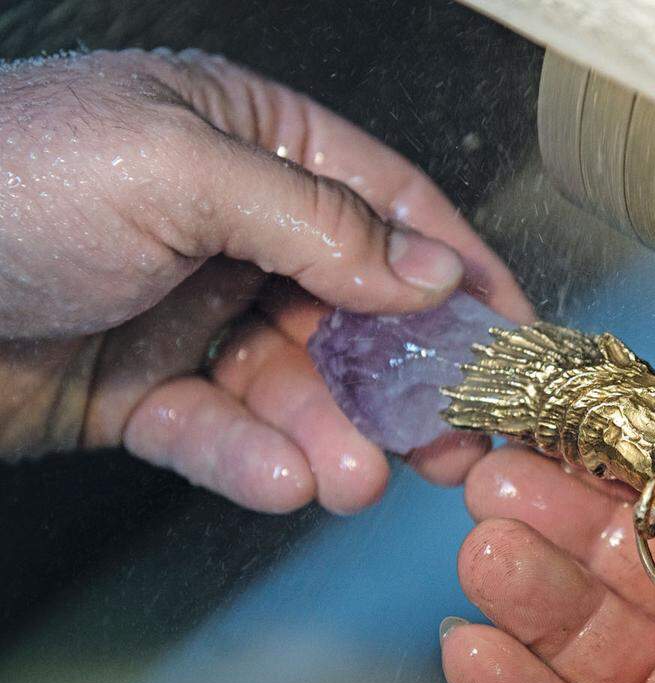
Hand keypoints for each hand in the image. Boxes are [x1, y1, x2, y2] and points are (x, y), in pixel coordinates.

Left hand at [0, 48, 532, 512]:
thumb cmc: (0, 184)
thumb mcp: (179, 169)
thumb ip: (319, 220)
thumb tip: (430, 268)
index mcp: (244, 139)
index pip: (386, 201)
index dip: (458, 266)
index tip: (513, 330)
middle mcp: (224, 222)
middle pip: (351, 305)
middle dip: (405, 376)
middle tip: (457, 438)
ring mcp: (182, 307)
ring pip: (289, 379)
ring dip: (332, 432)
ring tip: (360, 478)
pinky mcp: (137, 387)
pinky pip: (215, 426)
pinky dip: (252, 457)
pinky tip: (286, 480)